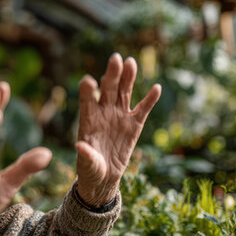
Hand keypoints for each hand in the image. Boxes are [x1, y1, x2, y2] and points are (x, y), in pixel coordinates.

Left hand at [75, 53, 160, 205]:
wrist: (104, 177)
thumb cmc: (90, 168)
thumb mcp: (87, 163)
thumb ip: (85, 154)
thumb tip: (79, 146)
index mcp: (88, 118)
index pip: (86, 99)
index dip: (87, 89)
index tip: (89, 82)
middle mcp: (104, 112)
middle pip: (108, 89)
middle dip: (111, 74)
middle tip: (115, 58)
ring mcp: (119, 116)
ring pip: (124, 92)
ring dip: (128, 77)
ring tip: (131, 63)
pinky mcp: (134, 124)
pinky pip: (143, 109)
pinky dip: (150, 99)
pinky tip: (156, 88)